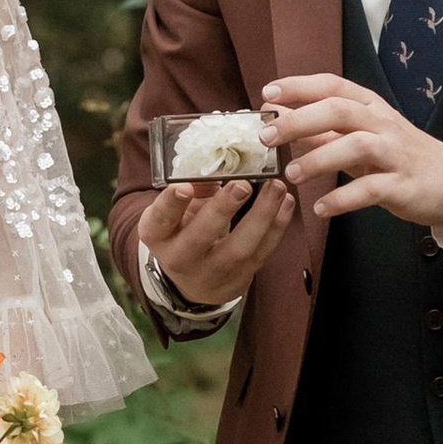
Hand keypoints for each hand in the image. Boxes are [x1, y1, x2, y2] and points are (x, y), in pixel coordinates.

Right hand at [140, 168, 296, 309]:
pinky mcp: (239, 278)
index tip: (184, 187)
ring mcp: (210, 272)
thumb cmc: (184, 231)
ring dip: (261, 216)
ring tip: (276, 188)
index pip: (160, 219)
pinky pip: (261, 253)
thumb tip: (221, 163)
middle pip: (200, 237)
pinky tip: (285, 203)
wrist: (194, 280)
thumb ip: (195, 188)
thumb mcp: (177, 211)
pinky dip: (277, 226)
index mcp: (157, 235)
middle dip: (222, 209)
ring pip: (238, 248)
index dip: (171, 204)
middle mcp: (180, 258)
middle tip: (242, 185)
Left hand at [262, 75, 442, 237]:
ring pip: (355, 146)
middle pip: (339, 111)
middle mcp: (382, 123)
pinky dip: (343, 199)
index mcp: (369, 106)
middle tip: (267, 137)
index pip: (332, 86)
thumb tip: (278, 119)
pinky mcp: (402, 185)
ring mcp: (394, 153)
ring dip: (319, 159)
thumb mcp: (359, 137)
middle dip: (300, 120)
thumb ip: (321, 130)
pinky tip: (321, 209)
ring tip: (292, 175)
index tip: (268, 94)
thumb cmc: (395, 156)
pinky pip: (370, 189)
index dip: (299, 87)